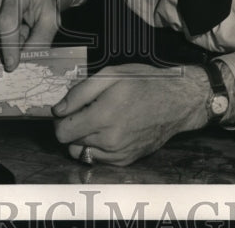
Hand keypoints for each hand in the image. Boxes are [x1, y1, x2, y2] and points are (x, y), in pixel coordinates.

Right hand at [0, 0, 58, 70]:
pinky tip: (0, 38)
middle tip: (24, 35)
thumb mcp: (50, 17)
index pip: (7, 23)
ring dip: (1, 47)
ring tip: (14, 31)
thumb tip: (24, 62)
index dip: (9, 47)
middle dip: (10, 48)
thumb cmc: (38, 0)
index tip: (11, 65)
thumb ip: (40, 40)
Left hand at [52, 63, 210, 165]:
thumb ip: (80, 93)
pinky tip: (109, 130)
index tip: (67, 110)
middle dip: (72, 126)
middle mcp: (110, 140)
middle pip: (70, 142)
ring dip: (83, 139)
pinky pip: (98, 159)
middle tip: (87, 111)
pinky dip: (97, 147)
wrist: (177, 101)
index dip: (60, 120)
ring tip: (97, 121)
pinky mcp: (126, 161)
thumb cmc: (145, 83)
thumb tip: (58, 110)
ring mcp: (118, 154)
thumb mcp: (111, 74)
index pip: (62, 132)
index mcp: (103, 116)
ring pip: (82, 152)